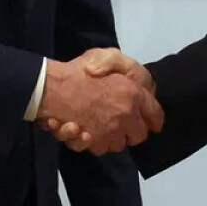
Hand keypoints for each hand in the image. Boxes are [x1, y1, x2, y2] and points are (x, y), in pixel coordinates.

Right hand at [35, 52, 162, 154]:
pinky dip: (91, 141)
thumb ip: (126, 71)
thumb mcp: (107, 56)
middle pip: (139, 135)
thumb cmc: (79, 71)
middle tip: (119, 122)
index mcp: (133, 93)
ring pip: (118, 144)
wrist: (51, 88)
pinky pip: (99, 148)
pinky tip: (82, 130)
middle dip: (131, 131)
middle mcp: (126, 115)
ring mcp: (109, 131)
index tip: (152, 123)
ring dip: (111, 137)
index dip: (154, 119)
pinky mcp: (93, 142)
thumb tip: (138, 91)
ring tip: (98, 124)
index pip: (155, 114)